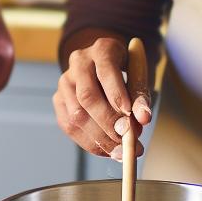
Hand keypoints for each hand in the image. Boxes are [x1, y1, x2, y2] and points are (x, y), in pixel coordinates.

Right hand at [54, 35, 152, 159]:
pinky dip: (91, 144)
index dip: (117, 94)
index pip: (106, 71)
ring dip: (101, 138)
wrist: (104, 68)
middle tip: (128, 141)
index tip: (129, 114)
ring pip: (76, 115)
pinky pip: (70, 127)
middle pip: (87, 96)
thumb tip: (143, 119)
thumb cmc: (125, 73)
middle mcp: (79, 63)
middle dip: (108, 122)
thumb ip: (140, 97)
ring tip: (123, 150)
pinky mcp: (58, 101)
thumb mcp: (138, 78)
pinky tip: (108, 150)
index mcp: (102, 49)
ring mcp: (65, 82)